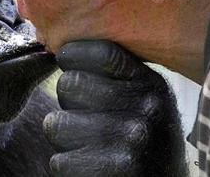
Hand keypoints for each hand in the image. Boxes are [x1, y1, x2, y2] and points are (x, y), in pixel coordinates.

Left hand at [43, 40, 187, 176]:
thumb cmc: (146, 142)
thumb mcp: (145, 100)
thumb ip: (115, 73)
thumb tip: (62, 46)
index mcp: (151, 83)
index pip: (99, 52)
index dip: (73, 57)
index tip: (73, 68)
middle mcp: (147, 107)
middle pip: (69, 84)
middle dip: (68, 104)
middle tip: (87, 119)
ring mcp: (133, 140)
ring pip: (57, 124)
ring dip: (64, 139)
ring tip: (90, 146)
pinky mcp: (117, 171)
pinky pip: (59, 162)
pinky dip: (68, 168)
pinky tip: (91, 167)